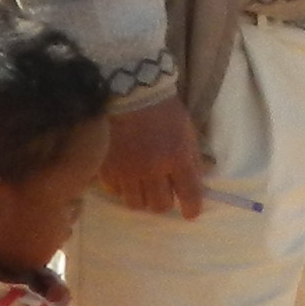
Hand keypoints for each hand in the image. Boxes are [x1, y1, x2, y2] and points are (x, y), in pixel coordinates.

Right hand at [100, 98, 207, 219]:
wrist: (131, 92)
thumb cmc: (163, 111)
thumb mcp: (187, 132)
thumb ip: (192, 159)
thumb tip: (196, 184)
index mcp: (177, 158)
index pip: (189, 194)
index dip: (191, 208)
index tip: (190, 213)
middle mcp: (153, 169)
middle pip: (160, 205)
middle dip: (164, 201)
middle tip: (162, 192)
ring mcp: (128, 171)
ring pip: (136, 203)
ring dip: (142, 198)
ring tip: (142, 187)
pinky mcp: (108, 168)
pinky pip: (116, 191)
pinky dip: (122, 188)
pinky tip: (125, 178)